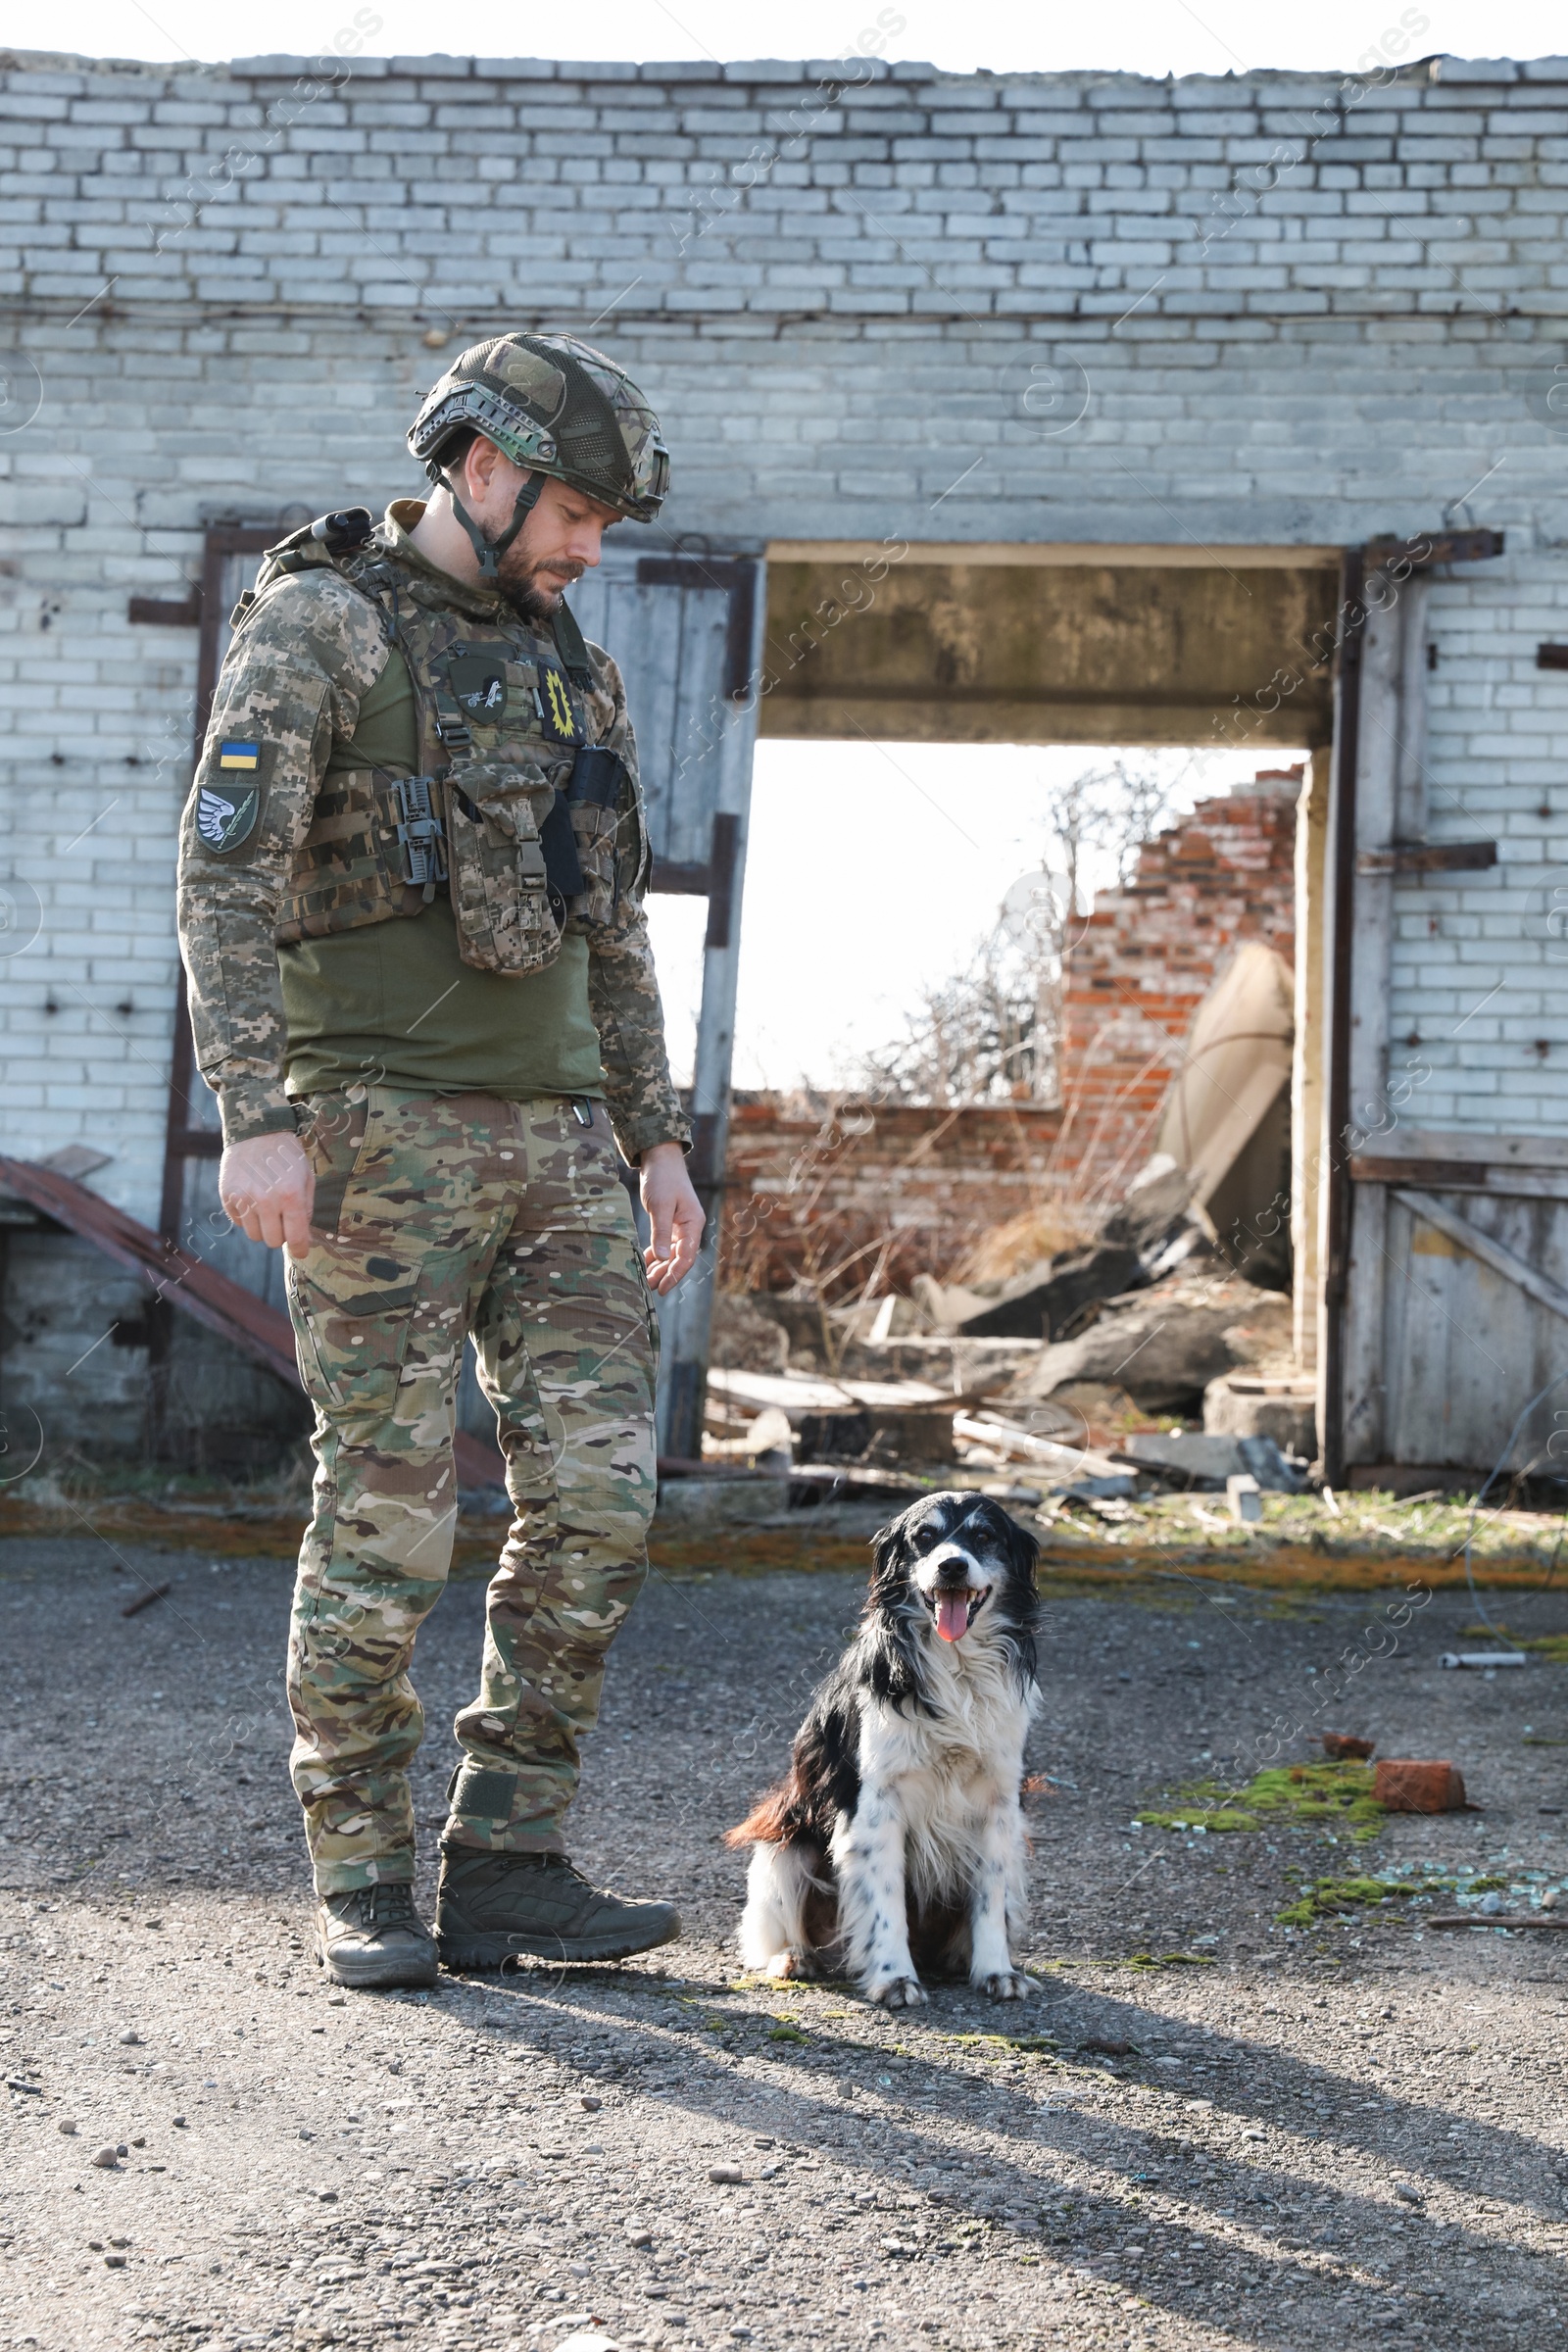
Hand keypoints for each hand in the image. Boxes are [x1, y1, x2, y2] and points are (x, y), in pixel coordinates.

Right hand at [219, 1130, 315, 1259]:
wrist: (257, 1130)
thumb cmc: (287, 1155)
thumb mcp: (306, 1178)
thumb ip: (305, 1210)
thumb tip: (303, 1240)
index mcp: (291, 1195)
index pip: (296, 1238)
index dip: (300, 1249)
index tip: (300, 1250)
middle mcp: (265, 1200)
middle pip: (273, 1241)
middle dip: (281, 1234)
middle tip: (283, 1219)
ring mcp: (243, 1198)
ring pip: (254, 1235)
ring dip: (262, 1227)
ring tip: (267, 1207)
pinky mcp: (227, 1195)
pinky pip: (238, 1222)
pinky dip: (247, 1216)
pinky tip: (252, 1198)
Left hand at [640, 1141, 703, 1294]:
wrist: (660, 1159)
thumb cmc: (663, 1178)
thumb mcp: (660, 1206)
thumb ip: (661, 1232)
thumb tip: (664, 1259)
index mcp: (693, 1224)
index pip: (686, 1256)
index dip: (675, 1274)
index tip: (662, 1288)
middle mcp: (689, 1227)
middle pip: (679, 1258)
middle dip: (665, 1274)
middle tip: (649, 1289)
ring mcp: (679, 1226)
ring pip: (671, 1254)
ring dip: (659, 1267)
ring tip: (646, 1281)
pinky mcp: (668, 1223)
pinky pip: (664, 1244)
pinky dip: (655, 1255)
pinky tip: (645, 1264)